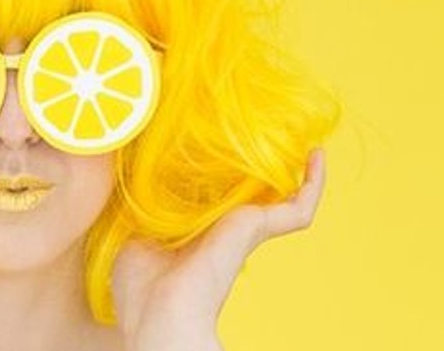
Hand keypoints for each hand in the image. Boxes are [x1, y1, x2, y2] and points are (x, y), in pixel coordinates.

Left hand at [111, 148, 327, 350]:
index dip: (224, 172)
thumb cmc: (139, 284)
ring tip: (302, 137)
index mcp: (198, 231)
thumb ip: (136, 203)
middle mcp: (225, 229)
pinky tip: (316, 156)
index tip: (224, 142)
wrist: (158, 313)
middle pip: (252, 193)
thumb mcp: (132, 231)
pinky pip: (298, 208)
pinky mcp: (256, 229)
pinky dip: (313, 183)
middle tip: (270, 130)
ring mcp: (244, 229)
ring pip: (281, 198)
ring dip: (294, 170)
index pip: (218, 198)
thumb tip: (126, 166)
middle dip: (263, 167)